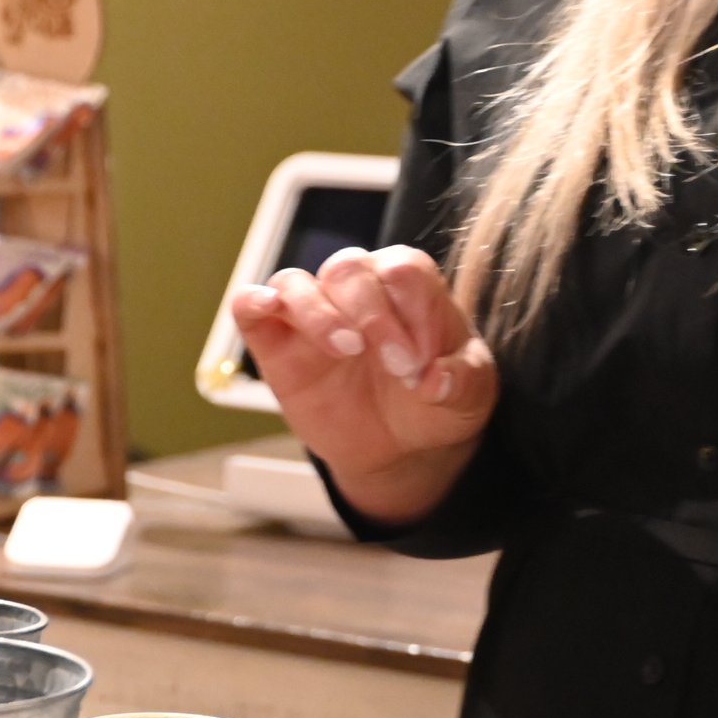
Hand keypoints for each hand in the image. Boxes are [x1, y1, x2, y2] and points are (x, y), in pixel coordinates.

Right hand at [225, 244, 497, 526]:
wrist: (399, 448)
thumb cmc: (434, 404)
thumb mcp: (469, 397)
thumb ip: (463, 382)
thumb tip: (436, 379)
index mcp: (408, 287)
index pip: (403, 269)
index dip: (414, 308)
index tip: (426, 360)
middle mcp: (357, 290)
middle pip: (349, 269)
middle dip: (374, 316)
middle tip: (398, 367)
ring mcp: (312, 315)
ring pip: (295, 282)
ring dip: (318, 312)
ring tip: (346, 350)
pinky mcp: (275, 344)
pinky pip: (249, 305)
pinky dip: (252, 301)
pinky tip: (266, 308)